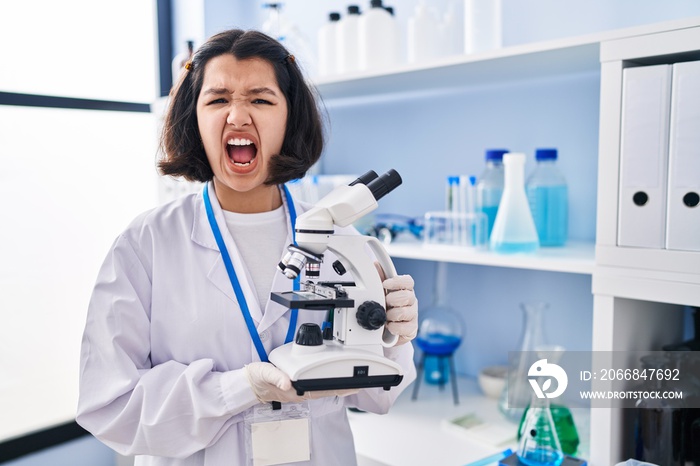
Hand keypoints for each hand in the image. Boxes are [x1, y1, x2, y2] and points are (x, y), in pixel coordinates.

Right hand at [244, 362, 358, 403]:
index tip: (350, 386)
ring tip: (351, 382)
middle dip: (342, 387)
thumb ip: (276, 377)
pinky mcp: (297, 386)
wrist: (249, 383)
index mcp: (294, 390)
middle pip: (325, 391)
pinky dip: (327, 383)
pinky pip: (316, 387)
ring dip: (336, 386)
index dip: (336, 388)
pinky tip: (333, 380)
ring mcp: (299, 390)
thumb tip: (287, 383)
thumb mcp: (265, 373)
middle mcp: (299, 392)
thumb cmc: (257, 378)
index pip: (320, 390)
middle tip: (358, 383)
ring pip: (322, 389)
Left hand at [382, 274, 417, 345]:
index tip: (386, 284)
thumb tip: (376, 265)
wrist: (386, 329)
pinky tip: (390, 326)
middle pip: (407, 296)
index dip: (397, 282)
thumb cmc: (386, 308)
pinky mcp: (411, 329)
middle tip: (385, 302)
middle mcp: (410, 302)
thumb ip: (380, 278)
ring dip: (392, 314)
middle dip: (393, 299)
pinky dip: (395, 327)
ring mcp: (412, 315)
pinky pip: (406, 328)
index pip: (408, 281)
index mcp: (405, 290)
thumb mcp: (381, 292)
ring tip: (386, 316)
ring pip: (405, 312)